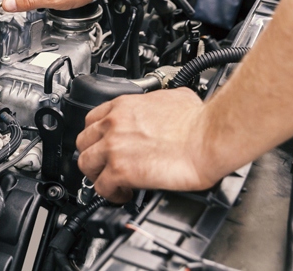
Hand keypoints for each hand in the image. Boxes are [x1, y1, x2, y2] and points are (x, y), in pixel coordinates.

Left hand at [75, 88, 218, 202]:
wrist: (208, 137)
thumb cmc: (199, 120)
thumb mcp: (174, 97)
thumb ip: (157, 102)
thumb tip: (165, 106)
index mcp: (124, 106)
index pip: (92, 120)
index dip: (97, 136)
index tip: (103, 144)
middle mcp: (113, 124)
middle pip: (83, 142)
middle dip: (93, 155)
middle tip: (105, 165)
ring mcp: (114, 147)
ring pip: (86, 164)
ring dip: (97, 176)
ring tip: (112, 182)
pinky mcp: (121, 170)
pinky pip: (102, 187)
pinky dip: (111, 194)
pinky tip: (125, 194)